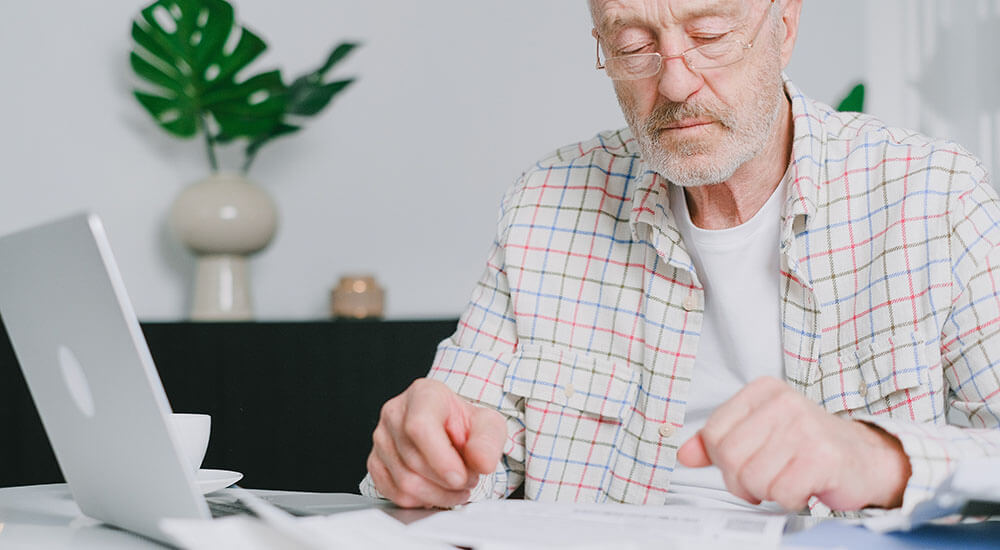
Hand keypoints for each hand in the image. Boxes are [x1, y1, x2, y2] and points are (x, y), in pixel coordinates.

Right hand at [367, 378, 505, 507]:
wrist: (449, 428)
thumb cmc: (464, 424)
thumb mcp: (488, 425)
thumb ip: (488, 441)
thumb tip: (481, 462)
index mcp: (423, 394)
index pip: (420, 426)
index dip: (440, 458)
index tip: (460, 477)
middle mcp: (395, 413)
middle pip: (414, 460)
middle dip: (447, 481)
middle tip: (469, 479)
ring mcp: (381, 438)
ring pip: (404, 482)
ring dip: (438, 494)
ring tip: (456, 486)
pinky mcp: (374, 462)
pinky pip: (394, 494)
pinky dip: (421, 501)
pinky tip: (436, 491)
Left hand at [676, 377, 910, 510]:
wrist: (865, 459)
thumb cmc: (808, 447)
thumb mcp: (758, 434)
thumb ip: (717, 442)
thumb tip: (684, 454)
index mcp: (762, 391)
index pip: (713, 433)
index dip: (722, 461)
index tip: (744, 462)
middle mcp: (783, 402)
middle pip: (730, 457)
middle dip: (742, 481)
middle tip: (764, 479)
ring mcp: (805, 426)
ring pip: (753, 478)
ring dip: (767, 491)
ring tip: (787, 478)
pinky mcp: (822, 456)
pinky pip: (781, 493)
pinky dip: (789, 499)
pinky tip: (804, 486)